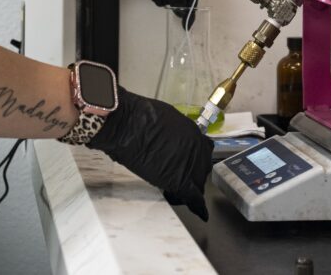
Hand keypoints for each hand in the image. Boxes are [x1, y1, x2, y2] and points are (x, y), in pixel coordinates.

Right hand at [87, 87, 213, 220]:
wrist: (127, 126)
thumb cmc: (139, 117)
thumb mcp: (165, 118)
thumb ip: (175, 133)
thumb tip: (172, 141)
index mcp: (194, 133)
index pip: (202, 152)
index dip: (193, 160)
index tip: (186, 164)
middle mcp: (197, 149)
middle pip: (201, 168)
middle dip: (191, 174)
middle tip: (176, 177)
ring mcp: (190, 165)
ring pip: (197, 183)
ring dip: (188, 188)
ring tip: (175, 191)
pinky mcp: (180, 180)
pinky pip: (193, 197)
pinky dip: (196, 206)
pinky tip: (199, 213)